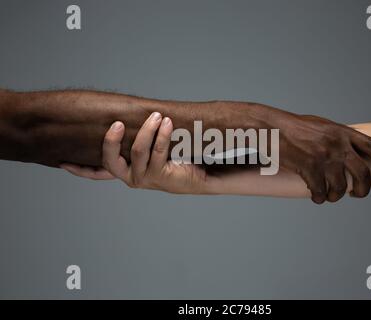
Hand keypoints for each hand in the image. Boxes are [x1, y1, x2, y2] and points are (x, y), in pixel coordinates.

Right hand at [61, 112, 208, 193]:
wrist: (198, 175)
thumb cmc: (173, 158)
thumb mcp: (151, 148)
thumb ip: (136, 138)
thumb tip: (125, 114)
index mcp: (125, 171)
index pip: (97, 173)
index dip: (80, 170)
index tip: (62, 162)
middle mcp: (130, 177)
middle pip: (110, 160)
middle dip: (111, 140)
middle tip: (118, 122)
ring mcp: (144, 178)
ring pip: (138, 150)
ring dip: (148, 129)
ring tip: (157, 116)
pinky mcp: (159, 176)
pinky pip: (157, 151)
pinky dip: (161, 135)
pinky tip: (167, 123)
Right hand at [276, 113, 370, 203]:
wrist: (272, 127)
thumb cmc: (292, 127)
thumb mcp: (320, 126)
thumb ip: (336, 137)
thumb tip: (347, 149)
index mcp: (342, 132)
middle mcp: (338, 145)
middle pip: (363, 173)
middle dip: (363, 189)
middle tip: (357, 194)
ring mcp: (324, 158)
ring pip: (340, 188)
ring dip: (335, 196)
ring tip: (328, 196)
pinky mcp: (310, 169)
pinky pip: (320, 192)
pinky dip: (318, 197)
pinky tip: (315, 196)